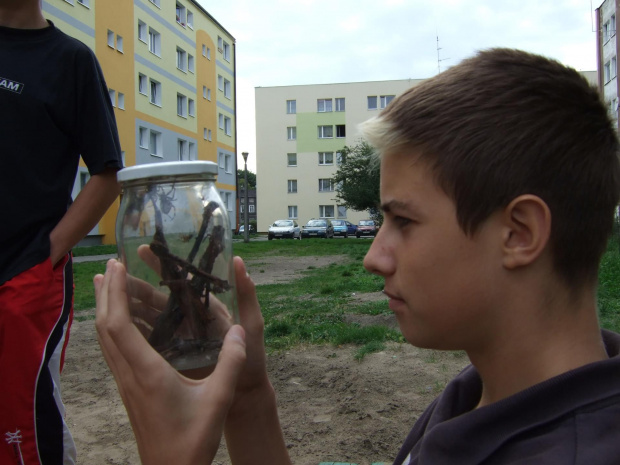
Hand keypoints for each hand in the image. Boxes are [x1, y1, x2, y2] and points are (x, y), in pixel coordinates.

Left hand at [94, 259, 246, 464]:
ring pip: (105, 340)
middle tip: (111, 265)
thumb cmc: (193, 440)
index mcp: (146, 372)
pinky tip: (120, 324)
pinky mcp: (128, 391)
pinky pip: (112, 351)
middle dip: (107, 294)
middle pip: (105, 328)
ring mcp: (125, 384)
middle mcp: (129, 375)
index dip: (117, 294)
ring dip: (105, 309)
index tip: (119, 267)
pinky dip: (111, 328)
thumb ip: (231, 363)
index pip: (120, 326)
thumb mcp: (218, 400)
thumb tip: (240, 330)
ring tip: (109, 286)